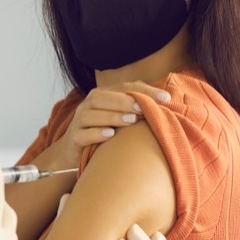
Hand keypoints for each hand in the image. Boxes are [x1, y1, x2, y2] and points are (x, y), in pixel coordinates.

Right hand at [52, 82, 170, 167]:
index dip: (144, 91)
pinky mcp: (74, 139)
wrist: (73, 152)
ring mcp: (78, 122)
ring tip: (131, 120)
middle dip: (124, 101)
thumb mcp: (118, 117)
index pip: (123, 87)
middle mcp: (87, 105)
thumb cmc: (103, 131)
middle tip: (143, 108)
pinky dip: (96, 133)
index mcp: (101, 96)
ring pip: (92, 114)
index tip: (166, 98)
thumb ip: (136, 107)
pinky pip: (83, 134)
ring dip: (112, 116)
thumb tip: (166, 102)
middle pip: (103, 98)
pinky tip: (110, 135)